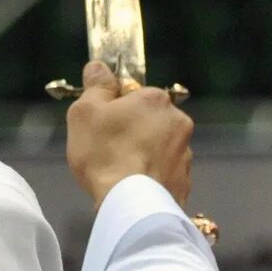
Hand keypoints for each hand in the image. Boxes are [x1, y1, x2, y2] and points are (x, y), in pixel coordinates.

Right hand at [64, 61, 192, 205]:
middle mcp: (179, 122)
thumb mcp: (85, 112)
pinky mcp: (185, 183)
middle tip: (110, 150)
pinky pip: (166, 174)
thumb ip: (95, 86)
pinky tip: (137, 188)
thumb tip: (98, 67)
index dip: (117, 109)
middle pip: (152, 121)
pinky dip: (154, 178)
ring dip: (147, 155)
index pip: (136, 95)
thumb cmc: (104, 152)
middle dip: (135, 132)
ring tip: (123, 174)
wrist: (130, 204)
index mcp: (156, 100)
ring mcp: (186, 154)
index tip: (104, 126)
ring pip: (161, 148)